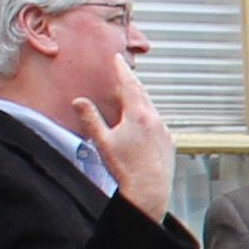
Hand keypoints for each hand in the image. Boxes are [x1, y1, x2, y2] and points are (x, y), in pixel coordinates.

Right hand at [75, 74, 176, 218]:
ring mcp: (165, 131)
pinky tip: (144, 122)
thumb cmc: (125, 168)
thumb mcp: (102, 142)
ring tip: (132, 95)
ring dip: (141, 100)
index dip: (122, 70)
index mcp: (138, 115)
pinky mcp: (170, 142)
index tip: (118, 58)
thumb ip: (91, 119)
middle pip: (142, 94)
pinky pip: (159, 123)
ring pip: (152, 108)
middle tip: (124, 72)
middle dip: (132, 82)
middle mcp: (155, 119)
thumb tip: (79, 101)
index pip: (129, 85)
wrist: (149, 191)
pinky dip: (149, 117)